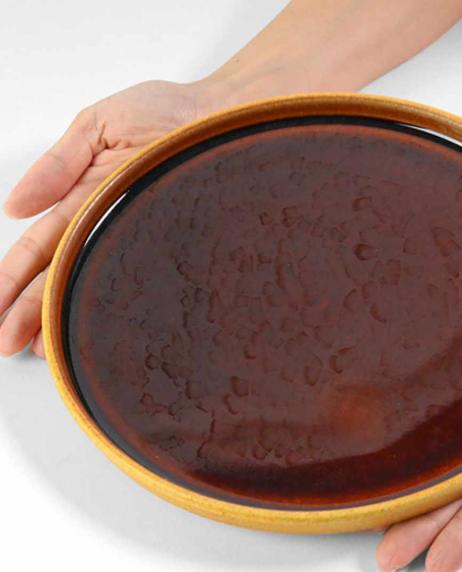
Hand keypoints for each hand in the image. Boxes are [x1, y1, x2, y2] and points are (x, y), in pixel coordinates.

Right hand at [0, 77, 248, 357]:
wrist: (225, 117)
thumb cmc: (168, 115)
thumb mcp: (99, 125)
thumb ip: (59, 164)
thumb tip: (13, 206)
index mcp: (87, 196)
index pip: (43, 245)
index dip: (15, 277)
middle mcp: (113, 225)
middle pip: (65, 273)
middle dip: (31, 309)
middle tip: (7, 343)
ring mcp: (143, 238)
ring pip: (99, 283)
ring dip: (67, 317)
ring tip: (40, 350)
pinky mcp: (176, 247)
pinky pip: (144, 281)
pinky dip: (122, 308)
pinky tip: (100, 332)